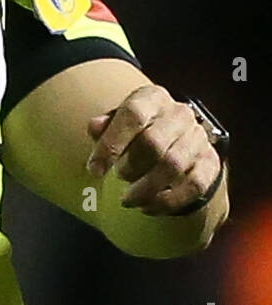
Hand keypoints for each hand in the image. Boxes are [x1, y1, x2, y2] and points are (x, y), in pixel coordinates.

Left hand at [85, 84, 222, 215]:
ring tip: (128, 199)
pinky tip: (149, 207)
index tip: (94, 169)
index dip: (111, 144)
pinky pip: (193, 186)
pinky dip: (168, 201)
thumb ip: (105, 125)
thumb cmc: (139, 128)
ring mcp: (198, 138)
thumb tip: (94, 127)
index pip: (132, 115)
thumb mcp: (120, 120)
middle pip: (153, 143)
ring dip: (146, 189)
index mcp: (153, 97)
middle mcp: (179, 114)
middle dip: (130, 167)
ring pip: (173, 166)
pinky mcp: (211, 162)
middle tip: (118, 177)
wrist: (177, 134)